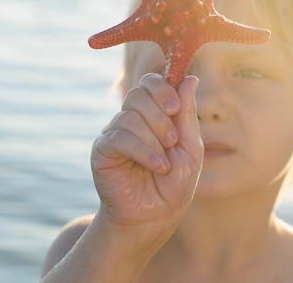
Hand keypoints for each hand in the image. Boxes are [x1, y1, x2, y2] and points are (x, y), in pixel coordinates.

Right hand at [90, 74, 202, 240]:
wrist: (156, 216)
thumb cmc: (175, 182)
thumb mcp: (190, 146)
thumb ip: (187, 113)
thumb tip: (190, 78)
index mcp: (154, 114)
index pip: (150, 82)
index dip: (162, 89)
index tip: (175, 107)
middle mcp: (132, 119)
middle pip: (138, 94)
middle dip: (160, 116)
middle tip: (171, 140)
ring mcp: (115, 133)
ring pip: (129, 116)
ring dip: (153, 139)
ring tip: (164, 162)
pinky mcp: (102, 150)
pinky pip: (118, 137)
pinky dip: (141, 151)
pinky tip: (155, 166)